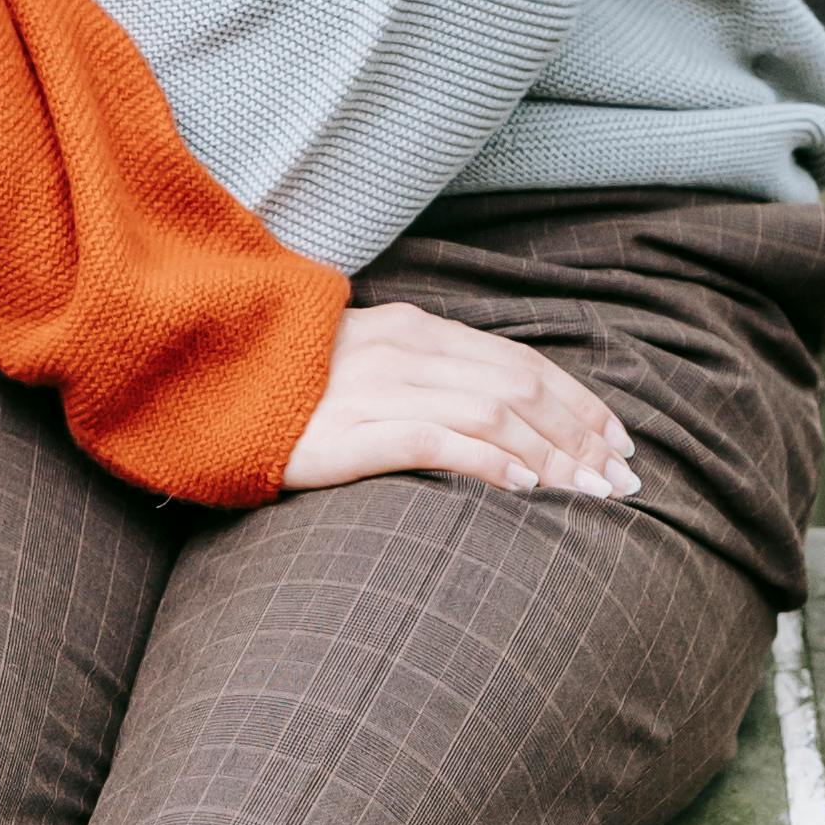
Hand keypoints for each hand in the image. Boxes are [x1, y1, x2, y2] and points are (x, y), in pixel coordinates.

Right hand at [283, 302, 637, 505]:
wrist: (204, 383)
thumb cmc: (290, 388)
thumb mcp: (368, 363)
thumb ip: (429, 375)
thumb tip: (503, 415)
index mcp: (416, 330)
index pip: (521, 363)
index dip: (579, 403)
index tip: (619, 442)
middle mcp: (405, 352)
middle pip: (519, 390)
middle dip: (581, 436)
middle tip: (621, 481)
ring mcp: (376, 390)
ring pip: (491, 415)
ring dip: (552, 455)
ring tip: (588, 493)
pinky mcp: (346, 433)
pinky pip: (432, 441)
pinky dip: (486, 462)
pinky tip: (522, 487)